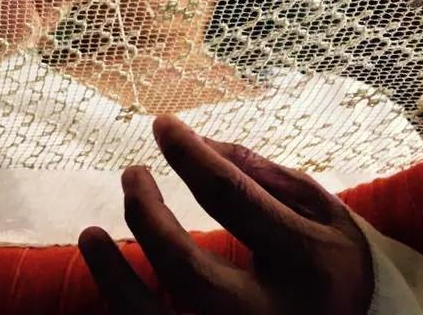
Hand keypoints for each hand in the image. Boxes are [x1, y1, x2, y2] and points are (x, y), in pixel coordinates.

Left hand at [79, 116, 373, 313]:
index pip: (233, 200)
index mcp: (308, 265)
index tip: (163, 126)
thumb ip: (263, 175)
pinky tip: (106, 279)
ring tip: (91, 234)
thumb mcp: (321, 211)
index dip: (191, 156)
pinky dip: (124, 309)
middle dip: (148, 217)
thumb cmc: (331, 264)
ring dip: (115, 279)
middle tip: (131, 174)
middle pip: (190, 271)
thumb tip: (200, 143)